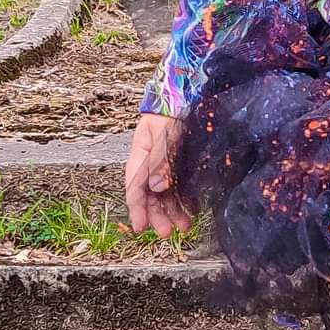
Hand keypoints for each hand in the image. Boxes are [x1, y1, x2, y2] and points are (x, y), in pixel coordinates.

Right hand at [125, 111, 196, 236]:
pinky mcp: (181, 165)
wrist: (185, 96)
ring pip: (166, 194)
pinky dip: (186, 200)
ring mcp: (166, 165)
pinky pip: (181, 187)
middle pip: (150, 196)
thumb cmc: (170, 111)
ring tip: (185, 226)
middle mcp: (151, 164)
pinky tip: (194, 210)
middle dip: (158, 216)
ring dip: (173, 211)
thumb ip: (160, 160)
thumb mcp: (164, 133)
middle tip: (168, 233)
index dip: (137, 209)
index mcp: (140, 156)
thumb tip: (156, 188)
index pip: (135, 187)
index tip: (140, 228)